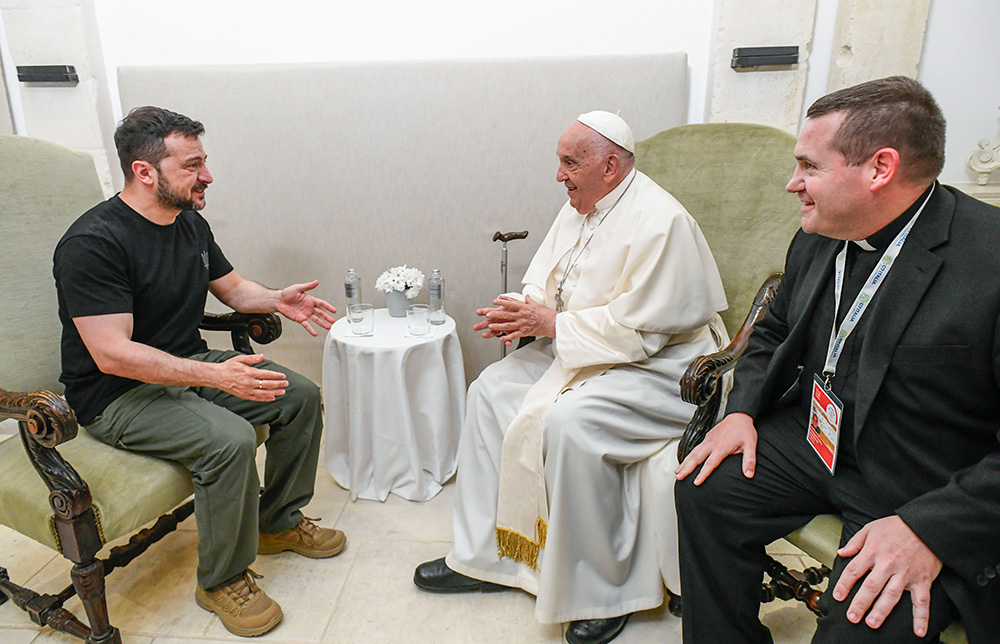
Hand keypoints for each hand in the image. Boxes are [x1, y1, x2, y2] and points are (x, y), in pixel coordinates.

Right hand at [216, 354, 288, 400]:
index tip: (283, 376)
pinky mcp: (244, 395)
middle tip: (286, 383)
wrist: (217, 377)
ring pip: (264, 393)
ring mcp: (246, 390)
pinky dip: (265, 399)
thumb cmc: (228, 367)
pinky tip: (272, 398)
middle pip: (267, 384)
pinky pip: (257, 398)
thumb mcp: (239, 359)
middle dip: (278, 384)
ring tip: (282, 392)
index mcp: (249, 373)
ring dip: (274, 392)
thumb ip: (252, 358)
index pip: (266, 374)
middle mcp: (248, 382)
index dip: (276, 375)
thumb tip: (262, 356)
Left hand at [276, 280, 336, 335]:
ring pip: (316, 320)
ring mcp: (305, 314)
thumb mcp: (298, 288)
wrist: (279, 300)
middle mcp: (309, 307)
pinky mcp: (300, 319)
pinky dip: (311, 329)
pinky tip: (315, 333)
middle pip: (321, 313)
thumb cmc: (287, 293)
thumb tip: (316, 282)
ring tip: (328, 327)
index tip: (334, 310)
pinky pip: (307, 325)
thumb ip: (308, 286)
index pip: (322, 303)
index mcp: (310, 300)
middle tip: (333, 320)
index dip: (328, 307)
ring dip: (322, 323)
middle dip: (327, 317)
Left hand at [472, 295, 555, 345]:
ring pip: (508, 325)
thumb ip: (529, 301)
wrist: (553, 323)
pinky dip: (507, 337)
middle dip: (496, 314)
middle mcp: (522, 316)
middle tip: (487, 314)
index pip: (510, 304)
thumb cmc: (546, 314)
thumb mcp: (537, 304)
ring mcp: (523, 324)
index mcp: (524, 308)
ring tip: (491, 326)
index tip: (495, 301)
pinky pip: (514, 335)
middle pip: (506, 314)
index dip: (502, 302)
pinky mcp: (525, 332)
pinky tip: (501, 338)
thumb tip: (526, 297)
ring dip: (498, 326)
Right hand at [674, 412, 757, 484]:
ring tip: (677, 472)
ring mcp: (707, 440)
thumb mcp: (750, 446)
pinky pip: (695, 448)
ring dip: (684, 463)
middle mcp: (712, 444)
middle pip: (696, 458)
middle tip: (678, 477)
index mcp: (721, 447)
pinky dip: (688, 456)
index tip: (696, 482)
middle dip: (686, 468)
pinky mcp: (707, 438)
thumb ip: (749, 461)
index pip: (710, 464)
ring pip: (693, 453)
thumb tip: (749, 474)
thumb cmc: (744, 430)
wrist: (739, 416)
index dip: (703, 474)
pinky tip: (685, 461)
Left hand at [833, 515, 942, 636]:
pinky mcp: (922, 580)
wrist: (926, 525)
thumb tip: (842, 553)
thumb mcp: (871, 528)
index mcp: (873, 551)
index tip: (838, 596)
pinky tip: (919, 631)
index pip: (854, 570)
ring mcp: (905, 573)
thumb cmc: (898, 526)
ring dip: (881, 611)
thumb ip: (855, 542)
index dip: (844, 585)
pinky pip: (922, 601)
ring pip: (891, 595)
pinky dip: (921, 617)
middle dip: (860, 603)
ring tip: (872, 623)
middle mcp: (888, 564)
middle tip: (852, 617)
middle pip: (870, 587)